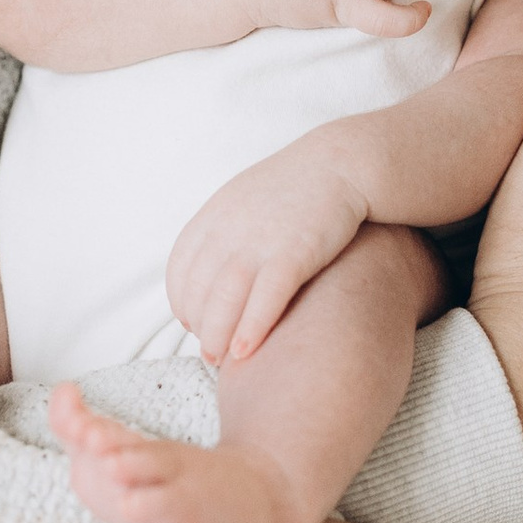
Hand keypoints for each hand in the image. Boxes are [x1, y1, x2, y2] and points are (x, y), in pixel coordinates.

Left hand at [167, 141, 369, 364]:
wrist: (343, 163)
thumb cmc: (294, 190)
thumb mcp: (243, 201)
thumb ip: (220, 235)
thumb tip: (205, 277)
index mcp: (213, 216)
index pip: (179, 271)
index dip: (182, 304)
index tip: (194, 325)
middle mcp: (230, 229)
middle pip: (198, 291)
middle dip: (199, 328)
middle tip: (210, 353)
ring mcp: (261, 240)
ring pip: (224, 300)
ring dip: (217, 336)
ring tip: (222, 359)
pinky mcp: (296, 251)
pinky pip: (266, 297)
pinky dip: (251, 327)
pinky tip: (246, 350)